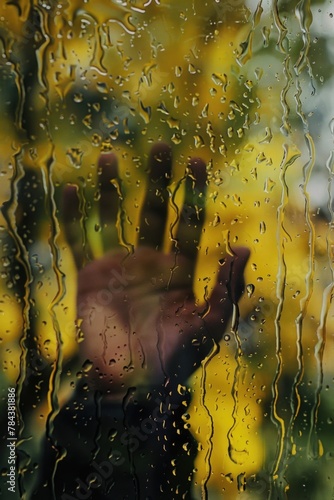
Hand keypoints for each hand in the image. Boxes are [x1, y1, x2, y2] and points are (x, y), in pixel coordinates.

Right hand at [63, 144, 248, 398]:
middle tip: (161, 146)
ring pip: (113, 218)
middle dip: (157, 180)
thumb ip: (227, 290)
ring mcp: (117, 268)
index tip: (197, 162)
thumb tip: (241, 247)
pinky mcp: (90, 278)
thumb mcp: (209, 327)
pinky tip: (70, 191)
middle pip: (152, 212)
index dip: (192, 194)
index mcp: (178, 271)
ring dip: (110, 189)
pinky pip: (79, 241)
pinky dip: (73, 217)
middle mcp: (148, 263)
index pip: (187, 224)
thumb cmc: (174, 360)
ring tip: (109, 157)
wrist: (131, 385)